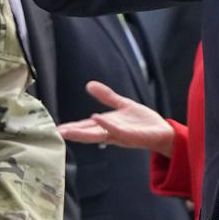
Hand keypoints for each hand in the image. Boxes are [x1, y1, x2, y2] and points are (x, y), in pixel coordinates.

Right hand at [56, 81, 175, 157]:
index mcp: (107, 125)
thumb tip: (89, 85)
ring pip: (97, 135)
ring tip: (66, 130)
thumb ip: (107, 96)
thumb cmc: (143, 122)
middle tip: (55, 133)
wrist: (163, 131)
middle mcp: (110, 132)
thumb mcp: (122, 104)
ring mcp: (119, 135)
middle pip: (87, 133)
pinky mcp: (130, 135)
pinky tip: (95, 117)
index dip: (71, 127)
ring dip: (82, 133)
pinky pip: (115, 130)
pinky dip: (105, 124)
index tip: (55, 128)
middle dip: (72, 133)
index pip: (86, 126)